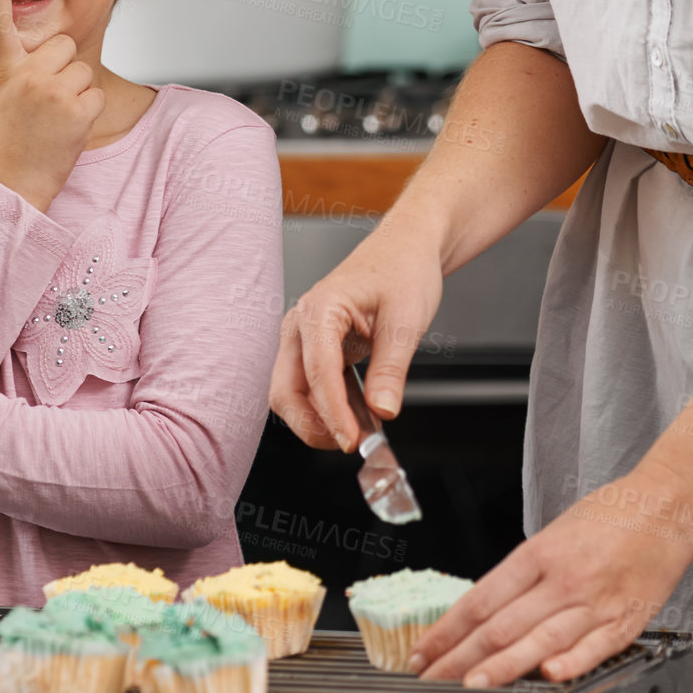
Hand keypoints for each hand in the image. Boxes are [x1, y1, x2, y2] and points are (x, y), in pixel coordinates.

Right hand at [0, 0, 105, 211]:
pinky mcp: (79, 110)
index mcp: (3, 72)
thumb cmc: (6, 143)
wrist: (12, 187)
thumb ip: (18, 72)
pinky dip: (88, 111)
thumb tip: (47, 54)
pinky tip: (68, 129)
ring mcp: (54, 92)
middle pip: (62, 45)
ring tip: (55, 118)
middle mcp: (27, 77)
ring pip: (82, 70)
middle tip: (46, 99)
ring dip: (76, 91)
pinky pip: (95, 94)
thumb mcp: (0, 99)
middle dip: (61, 67)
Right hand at [269, 218, 443, 451]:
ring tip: (359, 431)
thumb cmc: (403, 270)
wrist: (404, 249)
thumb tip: (382, 411)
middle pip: (286, 389)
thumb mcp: (406, 320)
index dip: (332, 413)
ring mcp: (303, 338)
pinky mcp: (314, 349)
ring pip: (292, 393)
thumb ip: (391, 369)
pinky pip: (308, 387)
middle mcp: (301, 324)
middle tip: (351, 444)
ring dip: (318, 420)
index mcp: (319, 309)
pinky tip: (356, 418)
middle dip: (312, 424)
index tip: (352, 441)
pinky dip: (326, 408)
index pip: (316, 372)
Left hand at [410, 460, 692, 686]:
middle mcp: (562, 579)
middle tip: (431, 678)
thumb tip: (487, 612)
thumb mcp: (552, 535)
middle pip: (501, 625)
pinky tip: (548, 677)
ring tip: (470, 686)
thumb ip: (523, 575)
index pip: (480, 600)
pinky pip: (594, 648)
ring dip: (502, 668)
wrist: (665, 507)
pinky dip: (571, 663)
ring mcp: (595, 601)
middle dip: (460, 657)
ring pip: (539, 640)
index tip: (423, 652)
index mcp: (538, 554)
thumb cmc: (607, 517)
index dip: (447, 630)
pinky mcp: (627, 621)